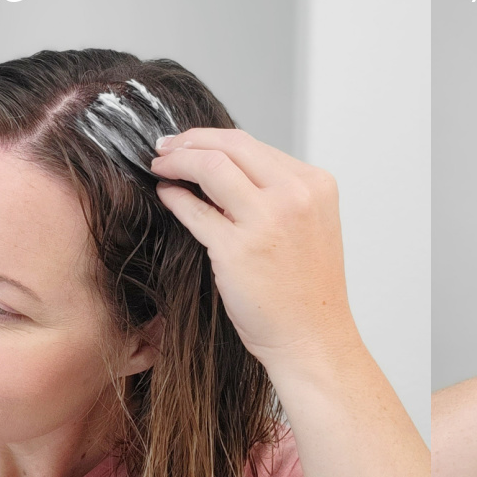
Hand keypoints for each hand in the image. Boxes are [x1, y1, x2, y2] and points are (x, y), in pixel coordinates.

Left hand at [150, 128, 360, 371]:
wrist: (312, 338)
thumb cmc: (307, 290)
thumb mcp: (306, 225)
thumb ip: (275, 193)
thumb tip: (222, 168)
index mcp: (316, 185)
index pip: (255, 144)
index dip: (214, 138)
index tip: (192, 143)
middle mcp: (295, 195)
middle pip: (231, 145)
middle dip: (190, 140)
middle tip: (166, 146)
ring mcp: (267, 220)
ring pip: (210, 165)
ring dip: (177, 160)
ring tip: (160, 165)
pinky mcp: (237, 249)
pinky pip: (194, 210)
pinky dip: (174, 196)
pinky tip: (166, 194)